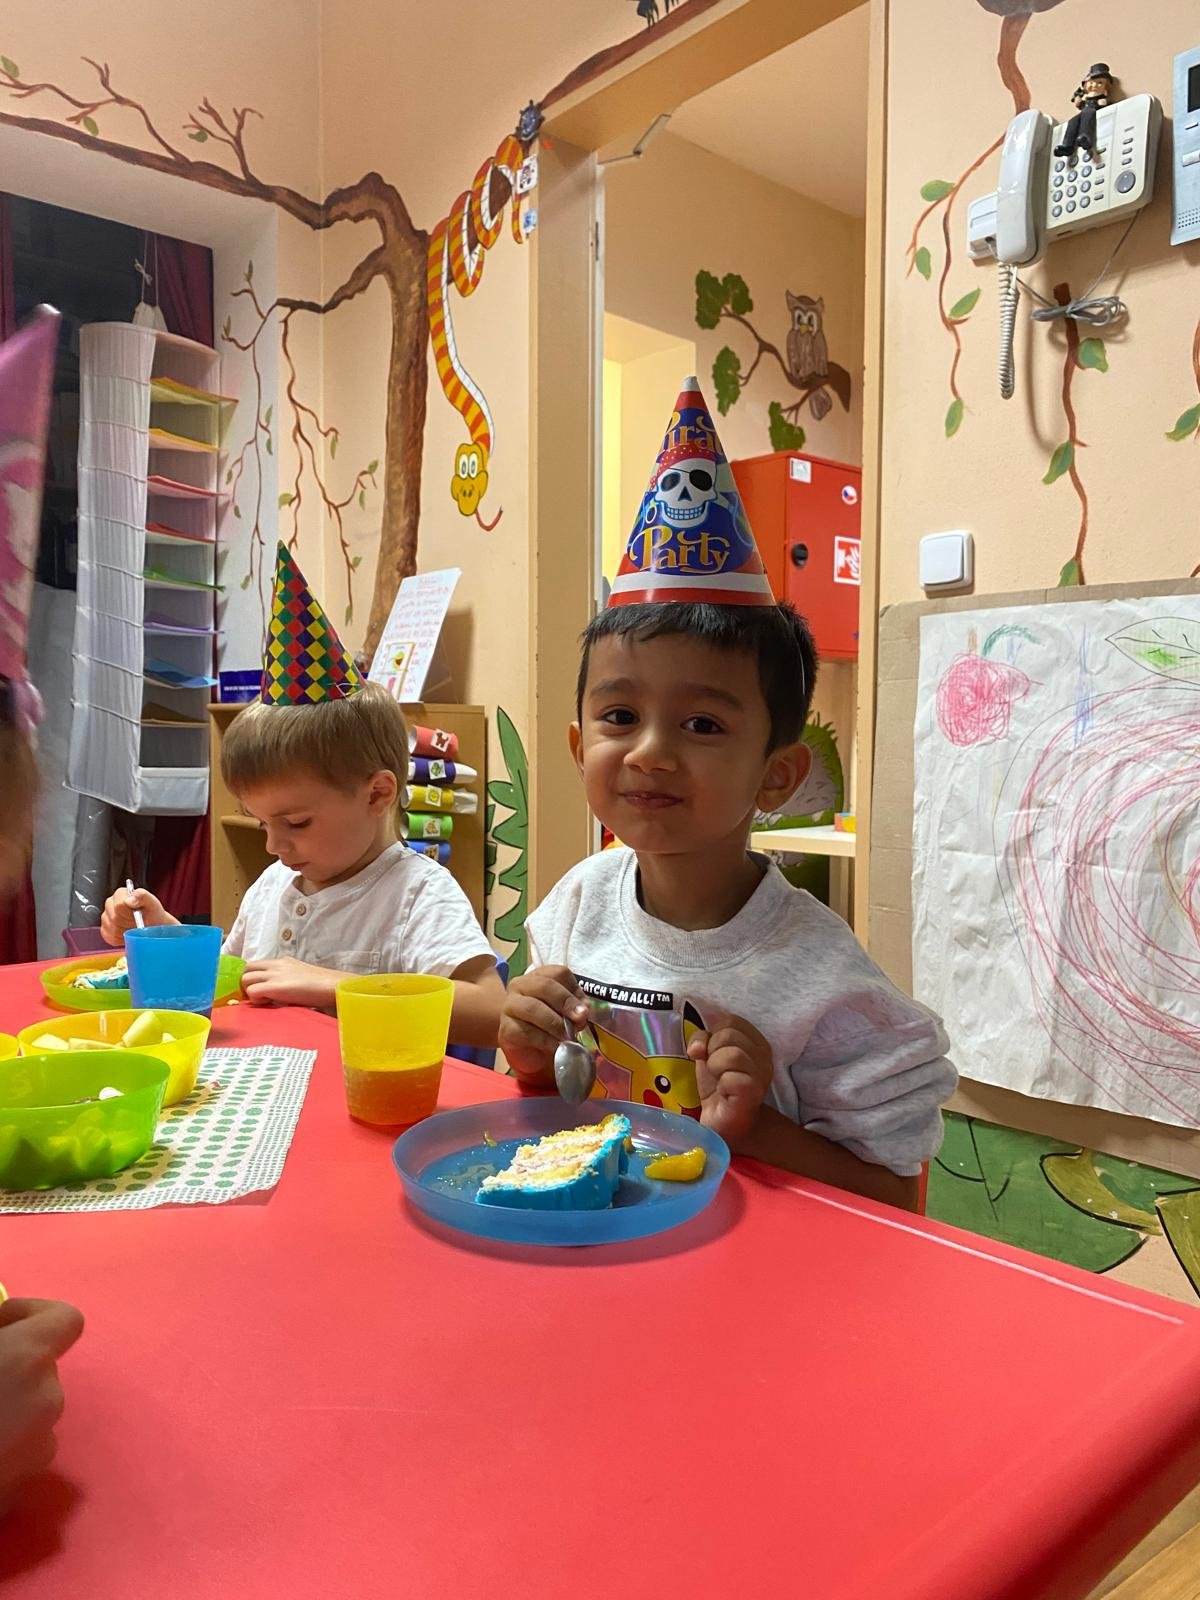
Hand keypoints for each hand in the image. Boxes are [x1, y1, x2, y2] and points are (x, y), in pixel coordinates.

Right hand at [0, 1298, 83, 1516]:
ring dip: (4, 1407)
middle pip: (41, 1369)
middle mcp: (46, 1400)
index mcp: (28, 1358)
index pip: (65, 1320)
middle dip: (9, 1366)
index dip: (33, 1314)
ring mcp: (39, 1449)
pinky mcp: (23, 1487)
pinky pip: (19, 1451)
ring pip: (29, 1412)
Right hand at [100, 887, 175, 945]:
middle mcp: (110, 904)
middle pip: (114, 918)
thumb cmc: (153, 914)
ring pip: (112, 929)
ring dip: (126, 932)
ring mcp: (106, 917)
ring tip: (135, 928)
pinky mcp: (105, 931)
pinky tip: (129, 935)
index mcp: (120, 894)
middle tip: (139, 923)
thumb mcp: (152, 903)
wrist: (154, 928)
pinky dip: (122, 939)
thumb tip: (128, 900)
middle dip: (129, 923)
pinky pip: (111, 938)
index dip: (130, 913)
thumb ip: (142, 896)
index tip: (139, 916)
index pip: (118, 905)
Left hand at [240, 957, 342, 1008]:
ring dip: (249, 992)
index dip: (250, 978)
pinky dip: (255, 1000)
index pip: (254, 965)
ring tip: (263, 1001)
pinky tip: (268, 1004)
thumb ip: (285, 981)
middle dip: (245, 984)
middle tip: (255, 997)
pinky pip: (253, 991)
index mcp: (282, 962)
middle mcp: (276, 965)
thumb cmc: (322, 987)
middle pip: (246, 969)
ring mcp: (275, 975)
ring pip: (245, 979)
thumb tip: (275, 994)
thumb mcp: (300, 978)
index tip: (253, 990)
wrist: (334, 986)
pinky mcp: (276, 987)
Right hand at [498, 965, 588, 1085]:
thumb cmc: (548, 1024)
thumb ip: (576, 1007)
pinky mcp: (506, 1029)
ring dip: (555, 1023)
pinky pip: (526, 1032)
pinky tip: (556, 1046)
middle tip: (579, 1020)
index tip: (585, 1009)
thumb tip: (583, 1011)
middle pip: (545, 986)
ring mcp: (510, 1006)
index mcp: (538, 976)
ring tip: (568, 1036)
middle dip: (566, 1003)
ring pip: (533, 1008)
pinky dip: (546, 1040)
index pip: (558, 973)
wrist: (527, 1048)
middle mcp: (520, 985)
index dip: (575, 990)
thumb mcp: (565, 1012)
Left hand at [688, 1013, 773, 1142]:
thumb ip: (703, 1039)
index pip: (731, 1020)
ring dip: (715, 1067)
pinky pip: (731, 1077)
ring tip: (719, 1081)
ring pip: (732, 1054)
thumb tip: (697, 1047)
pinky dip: (721, 1084)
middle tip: (715, 1070)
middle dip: (712, 1051)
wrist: (725, 1123)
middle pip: (729, 1033)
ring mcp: (762, 1074)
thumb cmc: (718, 1087)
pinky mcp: (754, 1092)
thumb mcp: (707, 1055)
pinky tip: (724, 1093)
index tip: (709, 1052)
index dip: (713, 1034)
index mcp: (755, 1041)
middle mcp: (764, 1054)